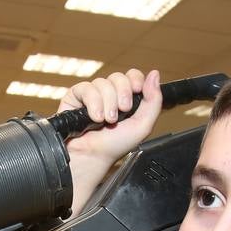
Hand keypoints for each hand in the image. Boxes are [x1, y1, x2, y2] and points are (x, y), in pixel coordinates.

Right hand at [59, 69, 161, 214]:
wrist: (92, 156)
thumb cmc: (115, 145)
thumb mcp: (143, 125)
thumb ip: (154, 100)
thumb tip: (155, 74)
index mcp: (126, 98)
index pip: (132, 76)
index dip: (135, 79)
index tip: (136, 90)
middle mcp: (109, 94)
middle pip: (118, 77)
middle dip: (122, 93)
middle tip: (122, 111)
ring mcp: (92, 95)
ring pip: (103, 83)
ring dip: (107, 103)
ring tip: (106, 120)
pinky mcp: (75, 97)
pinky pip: (86, 88)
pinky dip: (93, 102)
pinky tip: (94, 117)